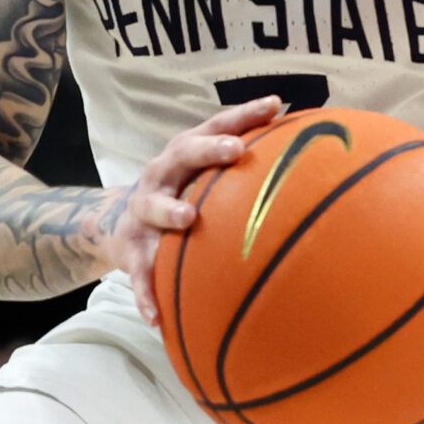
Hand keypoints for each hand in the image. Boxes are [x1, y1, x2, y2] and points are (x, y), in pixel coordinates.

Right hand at [121, 97, 287, 326]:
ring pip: (153, 206)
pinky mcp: (131, 249)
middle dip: (208, 149)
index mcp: (184, 155)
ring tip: (188, 218)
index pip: (214, 125)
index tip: (274, 106)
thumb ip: (244, 168)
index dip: (244, 115)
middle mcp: (161, 175)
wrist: (115, 227)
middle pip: (182, 154)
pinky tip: (159, 317)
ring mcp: (143, 212)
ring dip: (170, 210)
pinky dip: (146, 293)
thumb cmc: (180, 196)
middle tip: (235, 150)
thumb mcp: (203, 178)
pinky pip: (139, 273)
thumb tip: (308, 153)